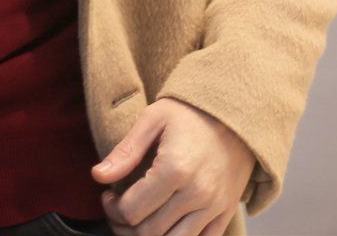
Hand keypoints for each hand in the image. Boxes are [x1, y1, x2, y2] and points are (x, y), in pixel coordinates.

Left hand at [91, 97, 252, 235]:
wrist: (237, 114)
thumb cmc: (192, 113)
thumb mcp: (154, 119)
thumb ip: (125, 151)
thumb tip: (98, 176)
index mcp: (175, 169)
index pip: (132, 210)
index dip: (112, 208)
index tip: (109, 195)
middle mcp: (197, 193)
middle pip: (149, 232)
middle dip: (124, 225)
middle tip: (118, 208)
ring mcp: (214, 207)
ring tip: (139, 219)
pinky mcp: (225, 213)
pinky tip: (165, 225)